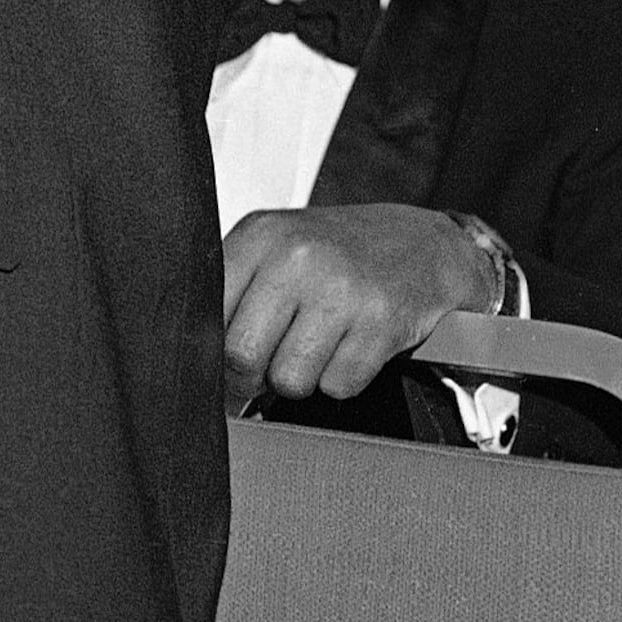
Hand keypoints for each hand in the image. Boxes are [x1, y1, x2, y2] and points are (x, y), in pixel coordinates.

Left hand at [220, 203, 505, 410]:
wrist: (421, 245)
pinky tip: (351, 346)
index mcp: (260, 234)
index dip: (211, 353)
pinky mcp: (381, 323)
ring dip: (301, 378)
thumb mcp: (277, 246)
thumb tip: (200, 362)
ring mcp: (341, 289)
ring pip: (289, 380)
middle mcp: (298, 257)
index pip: (209, 314)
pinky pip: (338, 387)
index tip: (222, 365)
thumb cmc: (337, 253)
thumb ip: (235, 289)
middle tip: (268, 366)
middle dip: (251, 377)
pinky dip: (342, 379)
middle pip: (242, 355)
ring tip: (317, 345)